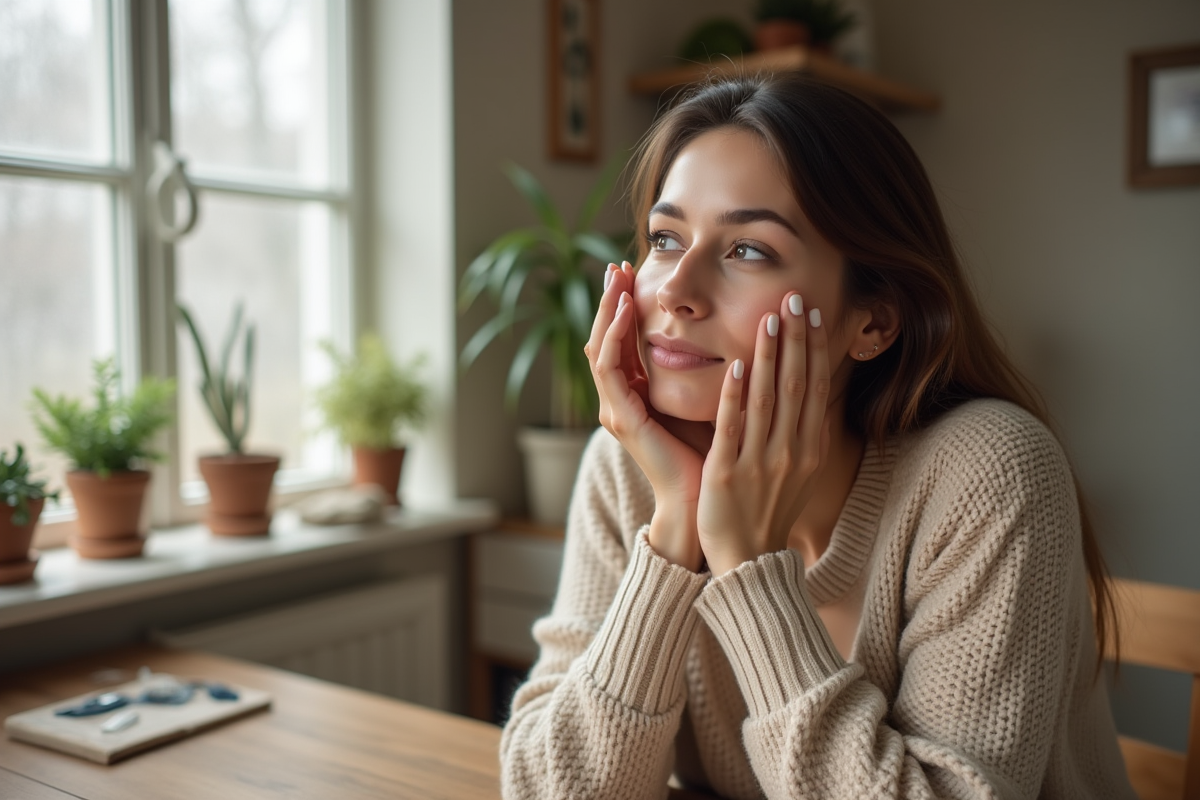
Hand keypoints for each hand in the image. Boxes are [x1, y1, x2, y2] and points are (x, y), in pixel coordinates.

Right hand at [586, 262, 709, 570]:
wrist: (704, 504)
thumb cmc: (711, 456)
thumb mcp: (708, 402)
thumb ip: (707, 371)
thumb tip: (729, 332)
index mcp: (637, 397)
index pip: (623, 342)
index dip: (625, 307)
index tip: (633, 272)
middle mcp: (620, 402)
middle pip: (604, 339)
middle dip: (610, 301)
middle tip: (616, 266)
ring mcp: (617, 411)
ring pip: (600, 349)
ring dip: (609, 312)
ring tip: (618, 280)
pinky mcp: (623, 420)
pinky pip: (611, 371)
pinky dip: (617, 339)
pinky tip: (630, 314)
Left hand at [697, 293, 830, 576]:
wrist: (747, 561)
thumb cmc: (769, 511)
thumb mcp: (797, 471)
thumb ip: (801, 431)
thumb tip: (808, 389)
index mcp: (809, 449)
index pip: (815, 387)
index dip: (815, 347)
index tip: (812, 312)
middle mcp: (791, 452)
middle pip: (796, 384)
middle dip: (796, 338)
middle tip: (794, 298)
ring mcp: (761, 463)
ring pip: (767, 398)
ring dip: (768, 355)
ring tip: (768, 318)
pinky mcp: (728, 474)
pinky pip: (733, 427)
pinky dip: (736, 394)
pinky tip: (736, 364)